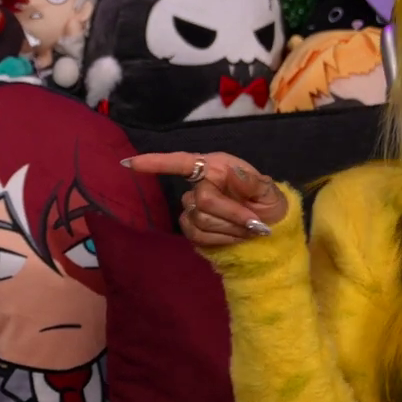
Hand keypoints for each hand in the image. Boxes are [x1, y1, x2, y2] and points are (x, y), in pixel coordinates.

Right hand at [124, 151, 288, 247]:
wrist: (271, 230)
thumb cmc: (269, 204)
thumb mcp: (270, 191)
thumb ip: (253, 182)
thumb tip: (233, 172)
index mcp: (216, 167)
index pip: (182, 162)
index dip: (155, 163)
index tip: (130, 164)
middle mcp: (200, 183)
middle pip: (201, 201)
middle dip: (231, 214)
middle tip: (254, 223)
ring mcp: (193, 206)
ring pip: (199, 221)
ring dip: (228, 229)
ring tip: (247, 230)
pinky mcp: (191, 227)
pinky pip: (196, 235)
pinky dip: (220, 239)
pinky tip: (233, 237)